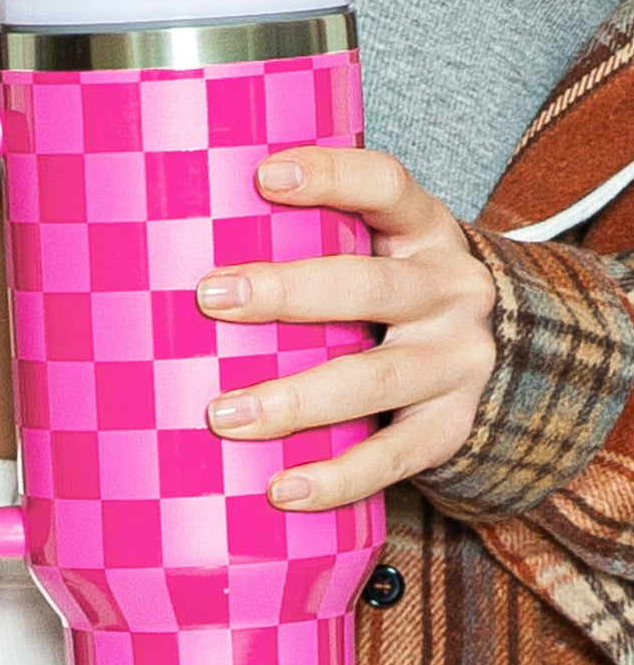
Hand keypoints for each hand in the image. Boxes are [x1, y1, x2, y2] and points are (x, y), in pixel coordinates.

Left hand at [196, 147, 496, 510]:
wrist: (491, 357)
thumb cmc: (392, 294)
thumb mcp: (377, 249)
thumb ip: (312, 240)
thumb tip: (173, 240)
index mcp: (424, 230)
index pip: (385, 186)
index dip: (331, 176)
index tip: (263, 176)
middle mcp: (452, 290)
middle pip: (371, 288)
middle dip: (288, 293)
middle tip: (210, 298)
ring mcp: (458, 362)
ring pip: (376, 380)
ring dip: (294, 399)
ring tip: (223, 415)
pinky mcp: (451, 427)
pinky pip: (394, 456)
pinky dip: (336, 477)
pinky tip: (282, 489)